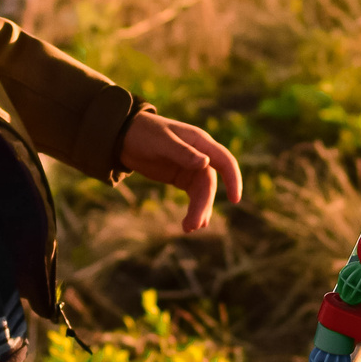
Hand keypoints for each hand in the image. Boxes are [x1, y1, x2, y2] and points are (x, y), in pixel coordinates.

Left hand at [119, 112, 243, 232]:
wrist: (125, 136)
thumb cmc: (145, 133)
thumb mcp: (162, 142)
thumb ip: (183, 153)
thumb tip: (206, 163)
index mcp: (201, 142)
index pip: (225, 161)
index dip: (233, 179)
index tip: (235, 199)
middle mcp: (201, 156)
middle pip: (210, 184)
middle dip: (204, 205)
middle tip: (194, 225)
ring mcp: (192, 168)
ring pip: (203, 193)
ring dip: (199, 210)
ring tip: (189, 228)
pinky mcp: (182, 178)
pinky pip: (194, 196)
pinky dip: (194, 209)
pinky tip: (190, 224)